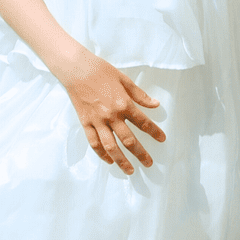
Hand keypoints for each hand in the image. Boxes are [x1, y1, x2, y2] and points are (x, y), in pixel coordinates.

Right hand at [62, 52, 165, 173]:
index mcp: (124, 104)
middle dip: (141, 153)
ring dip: (122, 161)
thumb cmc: (101, 71)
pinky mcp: (85, 123)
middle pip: (129, 140)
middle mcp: (112, 116)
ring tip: (130, 170)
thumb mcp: (124, 79)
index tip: (162, 139)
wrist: (76, 69)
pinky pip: (94, 143)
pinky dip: (101, 154)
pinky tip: (109, 161)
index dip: (154, 132)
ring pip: (111, 147)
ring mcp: (98, 121)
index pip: (143, 122)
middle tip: (149, 164)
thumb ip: (140, 95)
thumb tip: (155, 104)